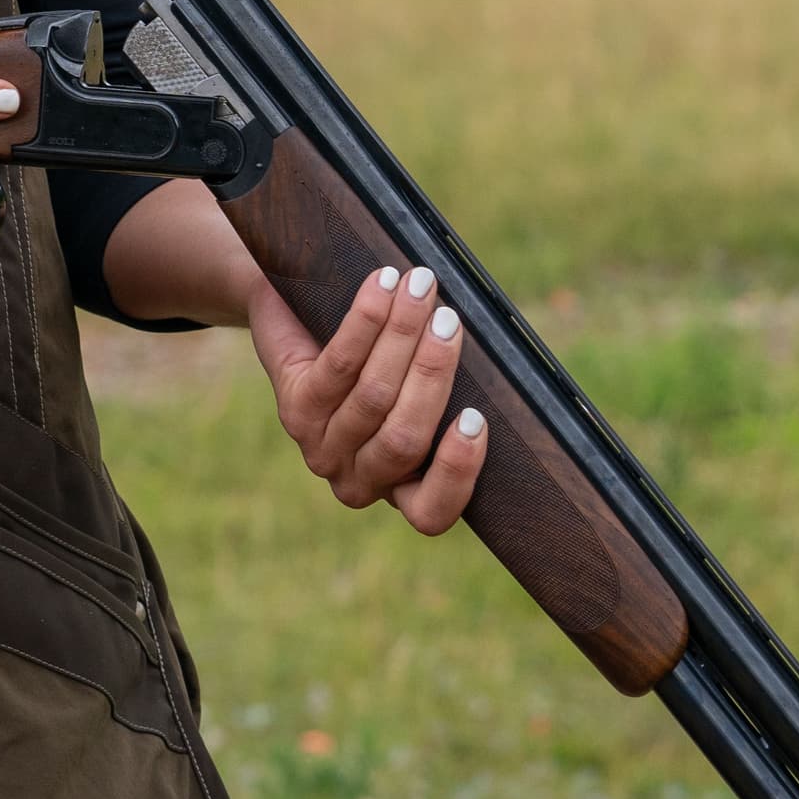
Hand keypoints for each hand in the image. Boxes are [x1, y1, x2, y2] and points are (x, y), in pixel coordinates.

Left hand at [251, 261, 490, 533]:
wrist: (293, 320)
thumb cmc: (376, 362)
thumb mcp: (415, 386)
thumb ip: (449, 388)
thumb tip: (505, 360)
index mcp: (399, 490)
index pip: (430, 512)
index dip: (456, 472)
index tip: (477, 419)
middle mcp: (357, 480)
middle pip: (404, 439)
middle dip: (434, 374)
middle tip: (451, 319)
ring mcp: (320, 448)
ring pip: (373, 397)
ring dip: (402, 335)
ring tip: (420, 289)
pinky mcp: (293, 409)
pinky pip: (338, 364)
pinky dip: (366, 321)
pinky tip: (384, 287)